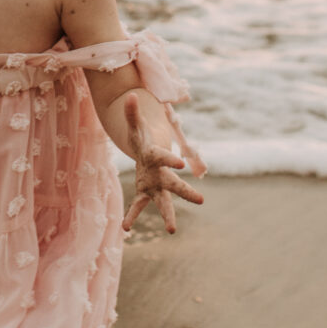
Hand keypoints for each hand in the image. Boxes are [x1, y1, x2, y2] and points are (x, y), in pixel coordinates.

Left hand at [120, 91, 205, 232]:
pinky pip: (139, 206)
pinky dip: (132, 216)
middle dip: (186, 192)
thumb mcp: (136, 124)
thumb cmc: (142, 136)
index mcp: (157, 155)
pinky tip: (125, 228)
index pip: (164, 157)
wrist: (147, 150)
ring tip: (171, 230)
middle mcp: (160, 173)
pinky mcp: (144, 191)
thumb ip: (132, 112)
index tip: (183, 164)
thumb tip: (130, 96)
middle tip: (201, 201)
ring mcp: (154, 184)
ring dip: (168, 215)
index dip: (170, 159)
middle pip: (174, 184)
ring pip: (164, 201)